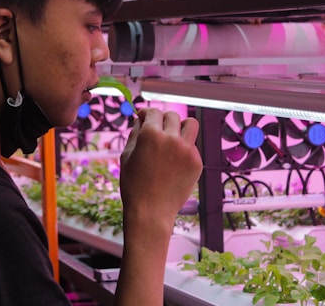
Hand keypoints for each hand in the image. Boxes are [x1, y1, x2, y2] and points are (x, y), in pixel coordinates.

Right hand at [119, 108, 202, 232]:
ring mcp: (187, 150)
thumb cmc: (134, 185)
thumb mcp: (127, 156)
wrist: (151, 211)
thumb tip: (141, 119)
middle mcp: (171, 138)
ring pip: (190, 124)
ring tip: (173, 137)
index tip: (144, 117)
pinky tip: (173, 162)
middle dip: (163, 120)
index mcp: (151, 134)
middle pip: (173, 115)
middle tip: (157, 130)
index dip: (147, 113)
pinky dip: (184, 148)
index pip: (154, 112)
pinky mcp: (196, 162)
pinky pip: (192, 146)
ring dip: (181, 126)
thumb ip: (135, 133)